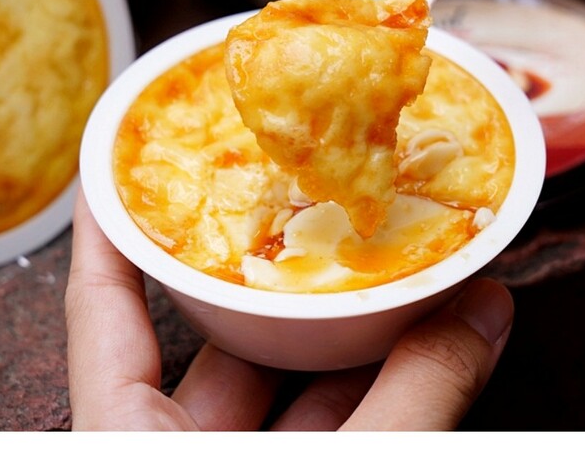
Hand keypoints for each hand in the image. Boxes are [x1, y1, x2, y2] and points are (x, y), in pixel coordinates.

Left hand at [65, 192, 513, 429]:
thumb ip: (415, 396)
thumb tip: (485, 309)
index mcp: (132, 440)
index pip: (100, 307)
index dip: (106, 228)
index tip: (119, 159)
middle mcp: (171, 451)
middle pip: (214, 341)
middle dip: (273, 280)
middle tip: (318, 209)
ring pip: (276, 390)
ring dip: (336, 342)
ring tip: (390, 276)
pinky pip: (317, 425)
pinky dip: (363, 394)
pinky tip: (412, 356)